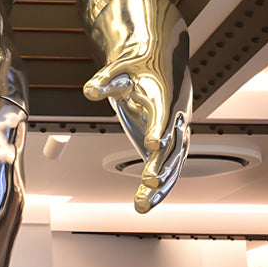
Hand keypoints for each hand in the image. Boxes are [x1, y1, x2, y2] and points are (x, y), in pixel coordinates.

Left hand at [84, 27, 191, 213]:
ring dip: (162, 184)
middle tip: (149, 180)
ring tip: (142, 205)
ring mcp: (177, 132)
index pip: (165, 116)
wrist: (160, 61)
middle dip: (162, 163)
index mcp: (166, 97)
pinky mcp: (170, 143)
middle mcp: (177, 117)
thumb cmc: (139, 66)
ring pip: (174, 162)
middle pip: (173, 144)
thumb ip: (105, 81)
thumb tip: (89, 90)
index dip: (159, 130)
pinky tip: (144, 203)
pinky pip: (169, 167)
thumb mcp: (119, 69)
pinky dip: (160, 186)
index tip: (153, 144)